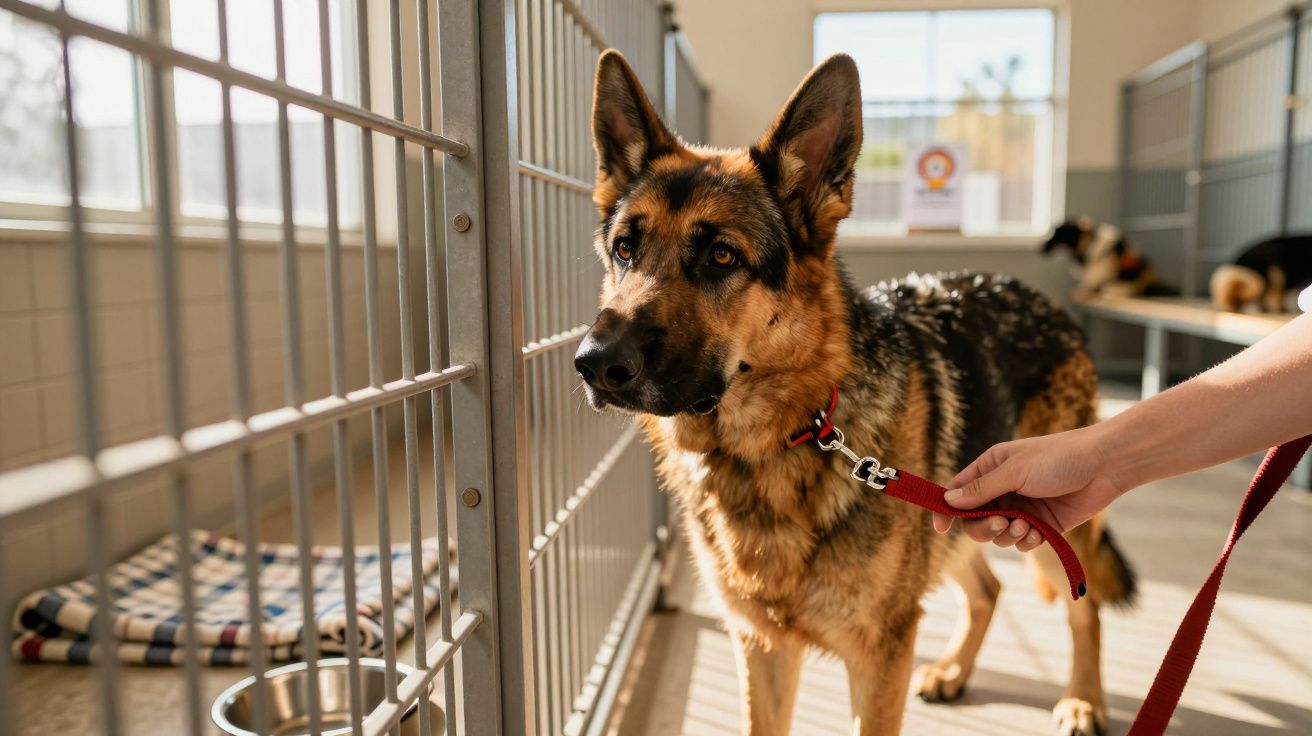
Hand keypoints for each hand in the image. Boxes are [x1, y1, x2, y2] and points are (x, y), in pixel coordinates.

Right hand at [932, 426, 1127, 551]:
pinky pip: (1021, 542)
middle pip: (974, 520)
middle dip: (983, 527)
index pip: (957, 492)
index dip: (946, 510)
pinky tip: (1039, 532)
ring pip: (997, 535)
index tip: (940, 528)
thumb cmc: (1060, 458)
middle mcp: (1002, 489)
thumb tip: (948, 501)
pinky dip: (1026, 541)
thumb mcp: (1015, 471)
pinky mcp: (1041, 525)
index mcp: (991, 468)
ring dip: (1007, 535)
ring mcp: (1021, 508)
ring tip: (1026, 526)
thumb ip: (982, 489)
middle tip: (1001, 523)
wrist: (1105, 466)